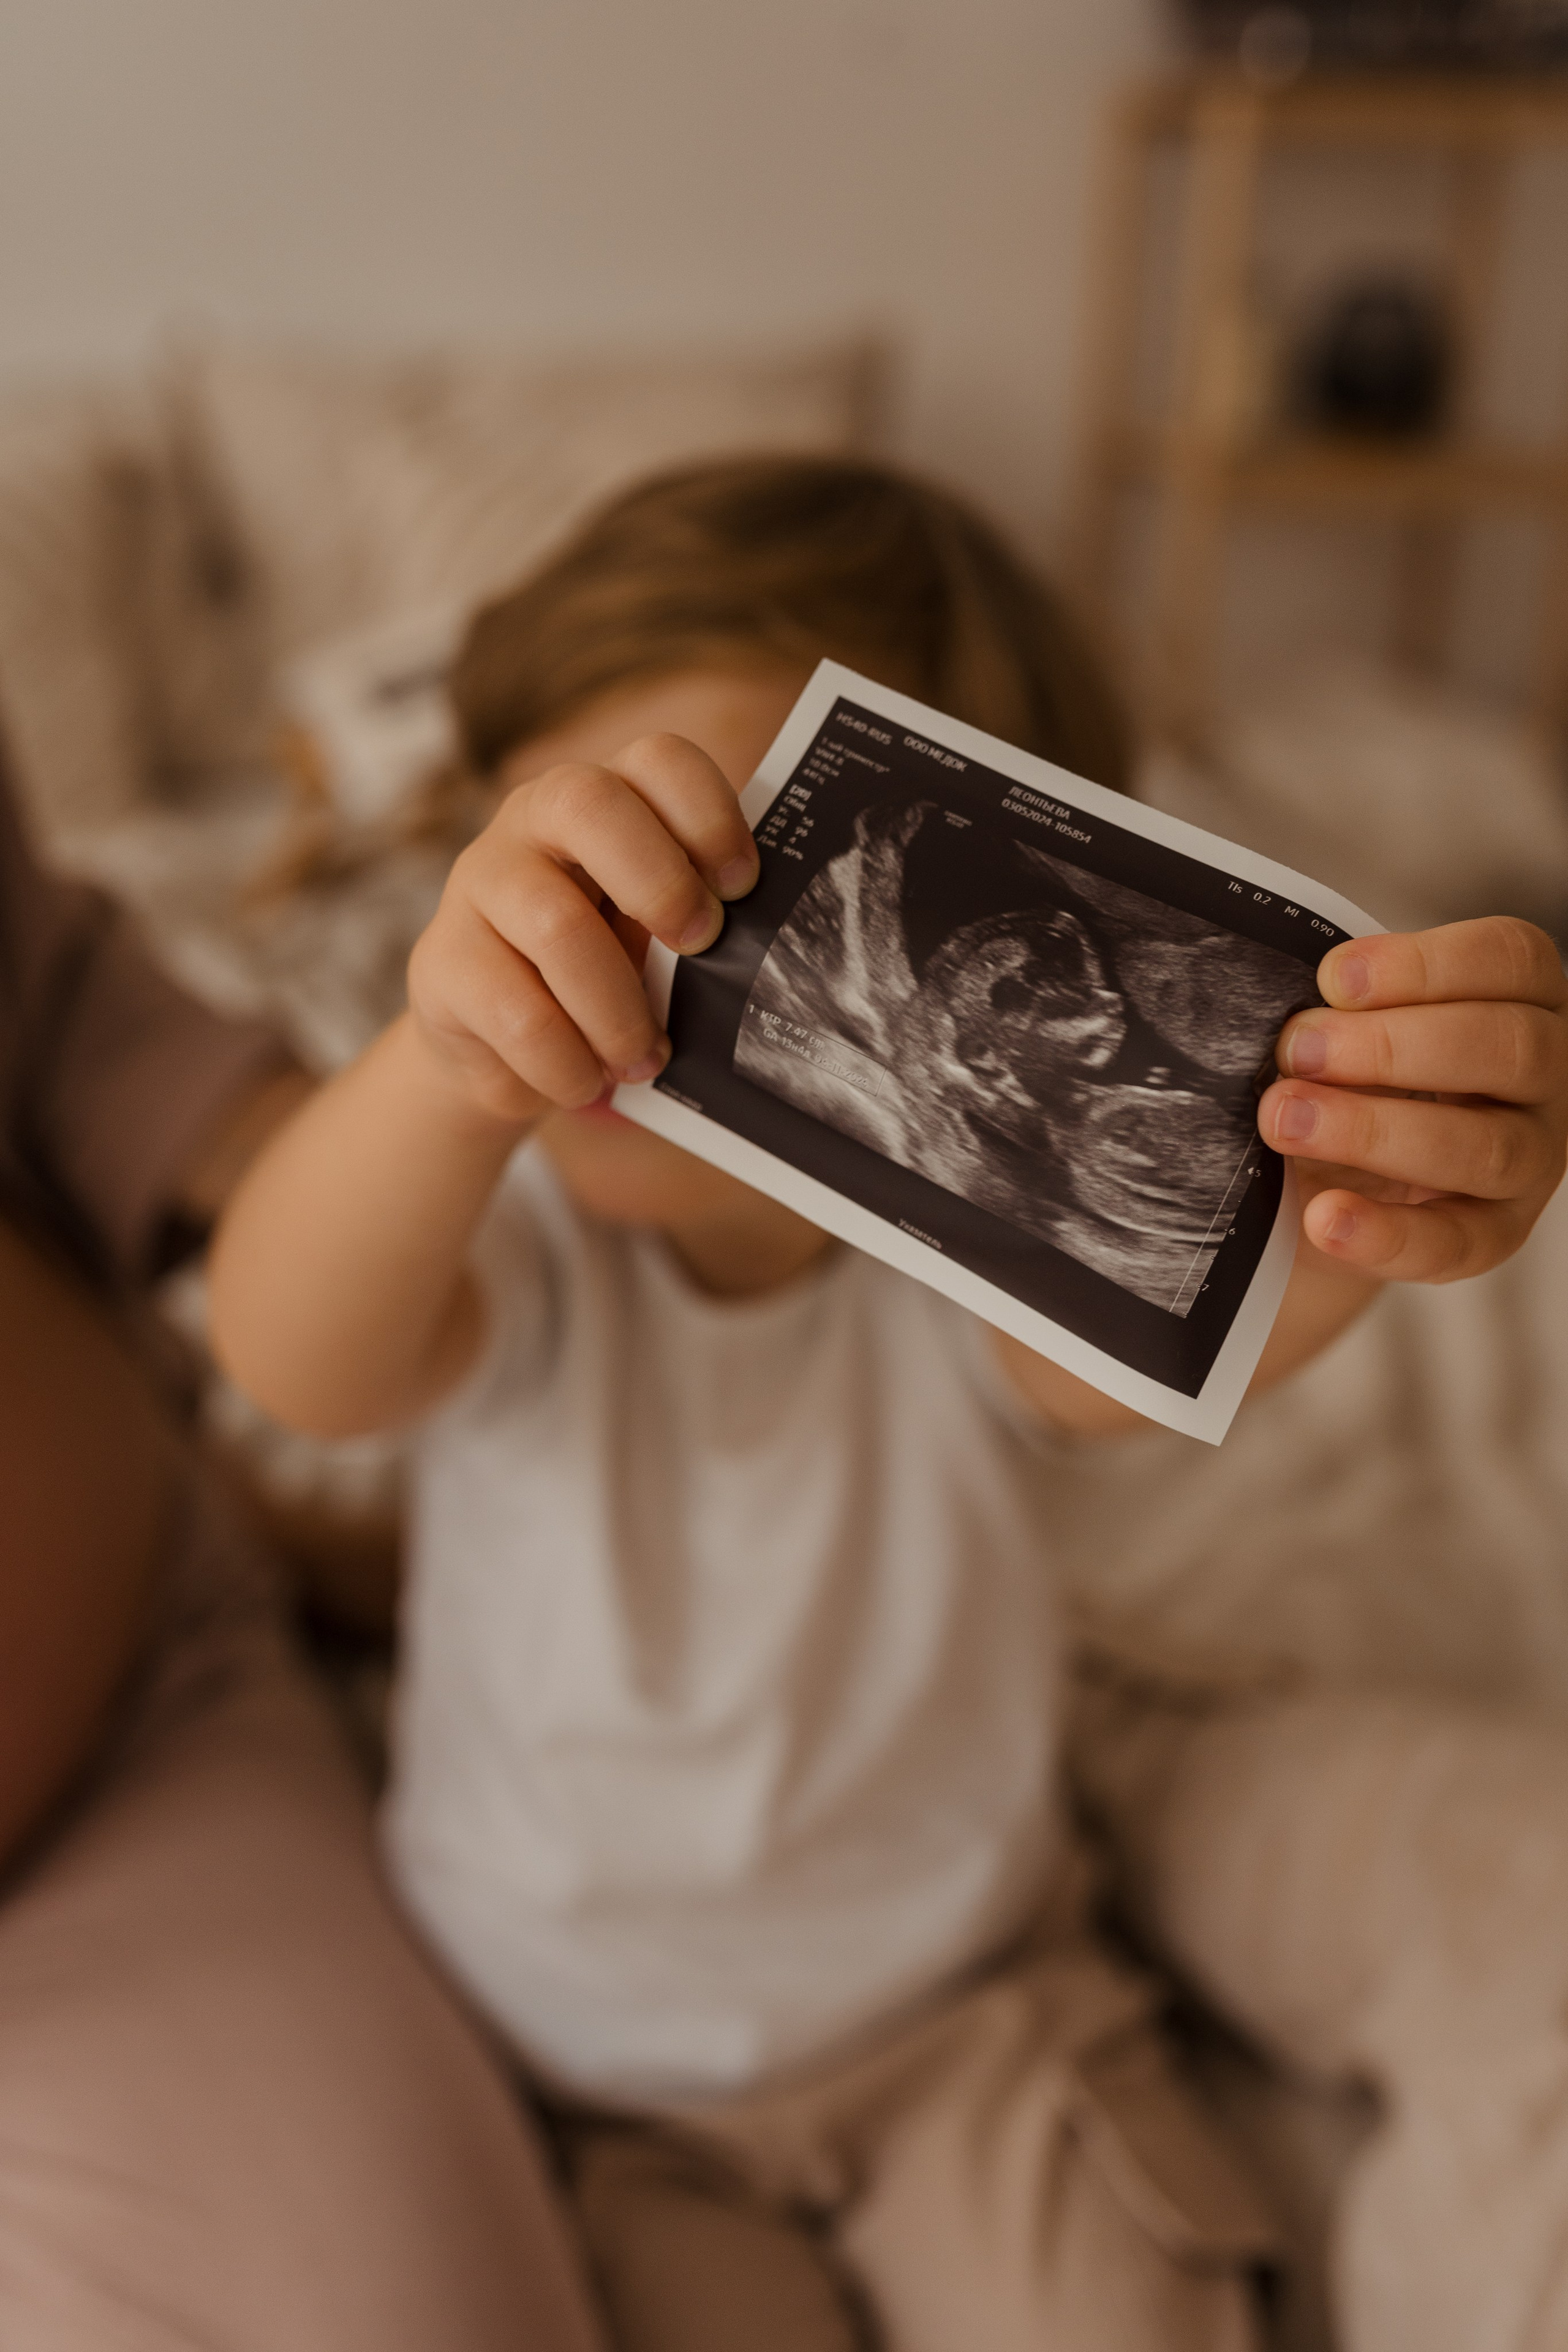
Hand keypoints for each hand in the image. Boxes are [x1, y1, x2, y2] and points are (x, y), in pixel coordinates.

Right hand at [407, 734, 758, 1123]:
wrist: (500, 1048)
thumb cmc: (603, 975)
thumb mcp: (652, 937)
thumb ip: (697, 920)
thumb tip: (773, 954)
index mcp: (607, 800)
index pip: (658, 759)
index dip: (708, 814)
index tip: (742, 887)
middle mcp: (533, 819)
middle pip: (589, 803)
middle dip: (659, 880)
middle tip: (699, 948)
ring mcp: (478, 882)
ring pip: (556, 924)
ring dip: (618, 1008)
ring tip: (644, 1059)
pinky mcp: (441, 961)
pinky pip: (516, 1011)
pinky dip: (567, 1062)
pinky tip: (587, 1081)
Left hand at [1260, 916, 1567, 1283]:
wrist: (1336, 1178)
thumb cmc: (1352, 1075)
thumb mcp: (1353, 1028)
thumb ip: (1340, 1012)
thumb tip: (1292, 1021)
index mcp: (1522, 998)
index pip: (1509, 958)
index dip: (1425, 964)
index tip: (1333, 978)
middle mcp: (1545, 1077)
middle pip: (1507, 1048)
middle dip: (1391, 1047)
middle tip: (1298, 1050)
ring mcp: (1531, 1160)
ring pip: (1484, 1147)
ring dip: (1374, 1131)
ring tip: (1286, 1119)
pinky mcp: (1496, 1234)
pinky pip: (1455, 1242)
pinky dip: (1386, 1234)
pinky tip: (1325, 1216)